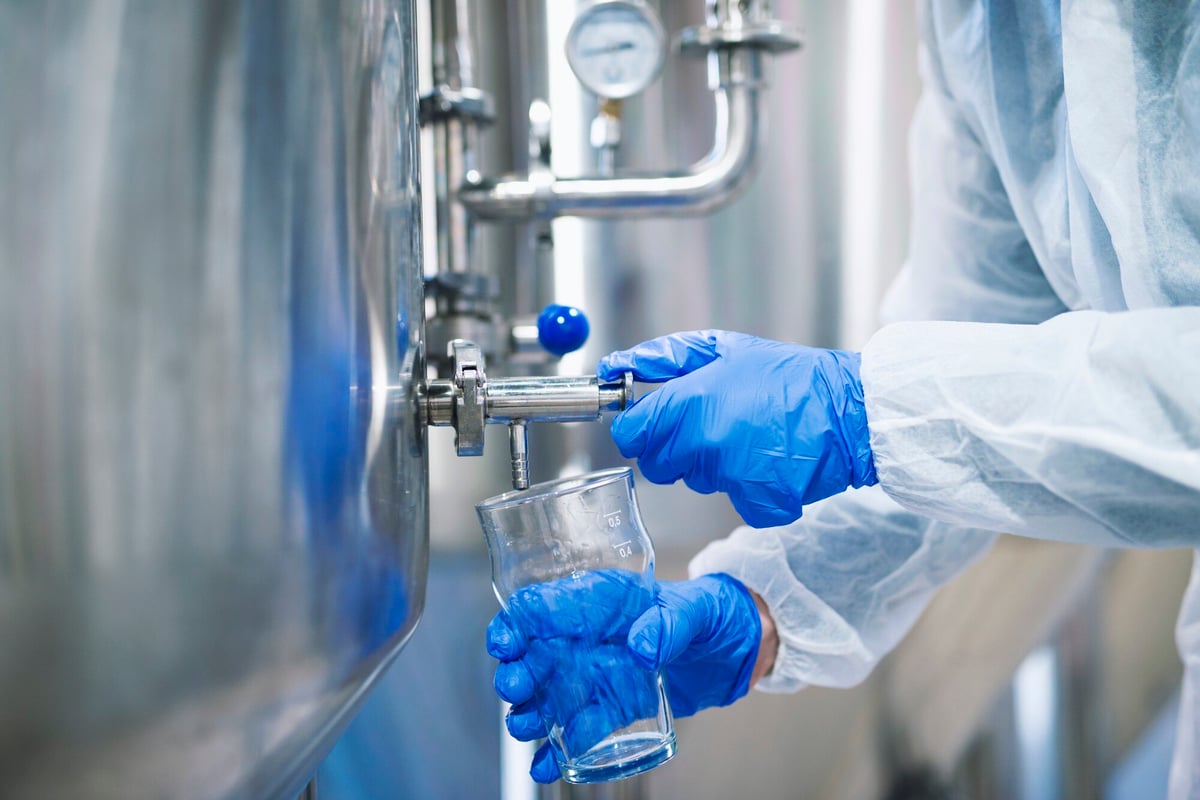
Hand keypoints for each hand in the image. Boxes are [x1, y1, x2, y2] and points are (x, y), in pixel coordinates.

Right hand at [487, 571, 761, 783]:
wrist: (737, 648)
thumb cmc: (713, 612)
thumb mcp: (696, 610)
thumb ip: (670, 624)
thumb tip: (642, 647)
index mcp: (599, 602)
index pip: (542, 605)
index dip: (516, 622)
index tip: (506, 643)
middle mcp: (587, 639)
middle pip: (533, 654)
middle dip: (516, 672)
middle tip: (518, 689)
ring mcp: (595, 675)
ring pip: (547, 695)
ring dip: (530, 712)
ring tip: (528, 728)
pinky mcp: (611, 707)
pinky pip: (576, 729)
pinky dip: (557, 749)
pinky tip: (546, 765)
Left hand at [598, 330, 876, 526]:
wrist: (851, 408)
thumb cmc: (789, 375)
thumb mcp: (724, 348)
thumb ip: (663, 358)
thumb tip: (614, 366)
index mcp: (691, 403)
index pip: (631, 436)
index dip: (639, 430)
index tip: (652, 423)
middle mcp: (705, 443)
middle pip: (657, 465)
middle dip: (674, 448)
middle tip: (711, 425)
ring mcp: (731, 477)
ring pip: (695, 481)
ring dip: (713, 464)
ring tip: (750, 436)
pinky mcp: (758, 503)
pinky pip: (734, 500)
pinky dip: (749, 488)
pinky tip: (771, 461)